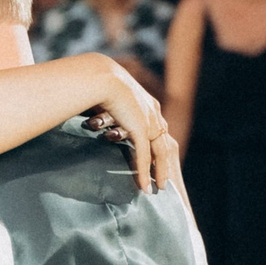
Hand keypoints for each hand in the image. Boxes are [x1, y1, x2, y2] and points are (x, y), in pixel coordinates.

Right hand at [84, 57, 172, 191]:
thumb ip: (112, 111)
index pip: (159, 131)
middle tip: (166, 180)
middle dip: (167, 163)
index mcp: (148, 105)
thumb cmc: (98, 84)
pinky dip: (145, 172)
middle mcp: (153, 113)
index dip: (160, 147)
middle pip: (166, 144)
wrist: (101, 76)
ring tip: (160, 188)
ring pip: (160, 153)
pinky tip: (144, 186)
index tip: (161, 161)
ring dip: (160, 172)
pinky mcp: (141, 129)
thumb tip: (99, 117)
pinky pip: (145, 156)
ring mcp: (149, 121)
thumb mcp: (110, 99)